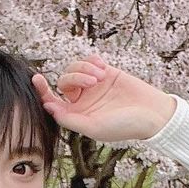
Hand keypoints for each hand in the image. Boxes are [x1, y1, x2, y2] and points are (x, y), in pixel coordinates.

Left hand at [32, 51, 176, 141]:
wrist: (151, 113)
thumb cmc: (124, 126)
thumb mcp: (94, 127)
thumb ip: (70, 119)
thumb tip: (49, 108)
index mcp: (77, 115)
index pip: (52, 102)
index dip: (42, 91)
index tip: (37, 78)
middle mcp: (83, 100)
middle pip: (64, 81)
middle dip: (74, 77)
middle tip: (93, 81)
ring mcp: (94, 85)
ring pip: (75, 68)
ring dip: (85, 68)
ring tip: (101, 75)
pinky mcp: (106, 72)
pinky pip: (90, 60)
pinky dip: (93, 61)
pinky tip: (103, 68)